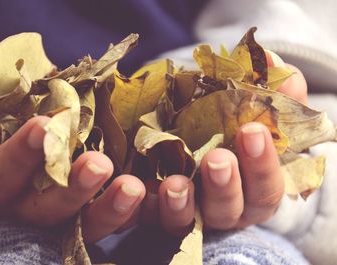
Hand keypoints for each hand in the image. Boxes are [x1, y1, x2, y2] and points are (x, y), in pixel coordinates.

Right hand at [0, 67, 145, 242]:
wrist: (39, 138)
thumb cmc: (11, 121)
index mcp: (0, 181)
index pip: (3, 174)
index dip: (19, 153)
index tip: (43, 124)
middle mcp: (30, 207)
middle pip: (46, 210)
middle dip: (71, 190)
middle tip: (98, 165)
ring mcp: (65, 216)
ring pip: (84, 225)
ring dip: (108, 210)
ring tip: (132, 187)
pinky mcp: (93, 218)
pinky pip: (112, 222)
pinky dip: (131, 213)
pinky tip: (149, 197)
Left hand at [140, 51, 307, 234]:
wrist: (194, 141)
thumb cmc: (230, 130)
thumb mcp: (253, 110)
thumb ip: (269, 90)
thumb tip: (274, 62)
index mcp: (254, 189)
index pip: (266, 186)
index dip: (262, 163)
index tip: (252, 129)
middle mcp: (225, 208)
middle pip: (230, 209)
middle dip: (225, 185)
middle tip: (217, 159)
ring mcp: (190, 214)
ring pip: (188, 220)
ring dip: (182, 204)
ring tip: (174, 183)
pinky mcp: (158, 213)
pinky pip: (150, 217)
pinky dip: (143, 205)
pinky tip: (137, 188)